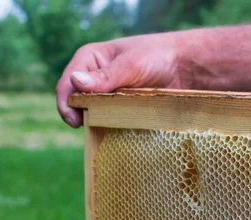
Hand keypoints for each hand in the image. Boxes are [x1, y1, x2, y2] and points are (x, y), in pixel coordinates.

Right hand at [56, 33, 193, 127]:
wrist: (184, 66)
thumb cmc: (157, 56)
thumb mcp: (131, 65)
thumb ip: (105, 76)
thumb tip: (76, 82)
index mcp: (89, 60)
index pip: (67, 83)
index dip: (66, 103)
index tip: (75, 121)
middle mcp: (94, 77)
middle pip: (76, 101)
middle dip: (79, 115)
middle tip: (88, 128)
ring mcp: (107, 93)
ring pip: (92, 113)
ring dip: (95, 122)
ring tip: (104, 130)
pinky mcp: (120, 106)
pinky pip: (109, 119)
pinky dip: (110, 126)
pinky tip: (116, 133)